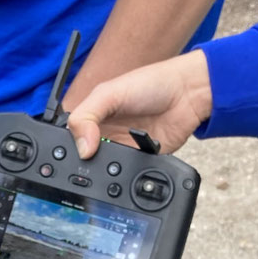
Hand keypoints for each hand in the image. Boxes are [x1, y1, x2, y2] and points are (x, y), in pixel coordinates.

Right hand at [66, 51, 211, 160]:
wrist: (187, 94)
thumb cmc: (151, 83)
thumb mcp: (109, 92)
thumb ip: (87, 116)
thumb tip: (81, 149)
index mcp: (93, 115)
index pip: (70, 137)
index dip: (69, 146)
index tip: (76, 151)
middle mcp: (105, 133)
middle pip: (85, 157)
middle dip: (87, 162)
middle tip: (93, 158)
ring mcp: (122, 148)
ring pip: (105, 170)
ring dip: (107, 170)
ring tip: (113, 159)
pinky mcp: (140, 160)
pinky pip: (128, 174)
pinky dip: (127, 175)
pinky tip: (128, 166)